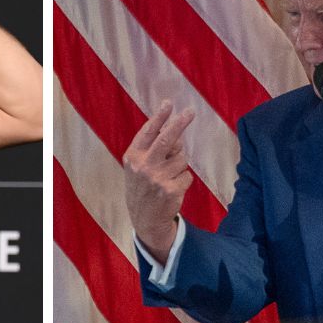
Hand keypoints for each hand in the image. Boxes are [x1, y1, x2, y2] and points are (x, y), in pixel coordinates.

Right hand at [122, 101, 195, 262]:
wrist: (144, 218)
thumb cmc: (142, 187)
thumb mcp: (137, 167)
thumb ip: (151, 149)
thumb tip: (175, 131)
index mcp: (133, 157)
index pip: (147, 132)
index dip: (159, 117)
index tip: (168, 103)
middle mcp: (143, 166)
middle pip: (166, 139)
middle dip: (179, 123)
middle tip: (190, 111)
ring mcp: (157, 178)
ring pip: (181, 159)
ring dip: (179, 165)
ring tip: (168, 177)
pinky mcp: (171, 189)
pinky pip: (187, 175)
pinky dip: (183, 180)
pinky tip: (172, 188)